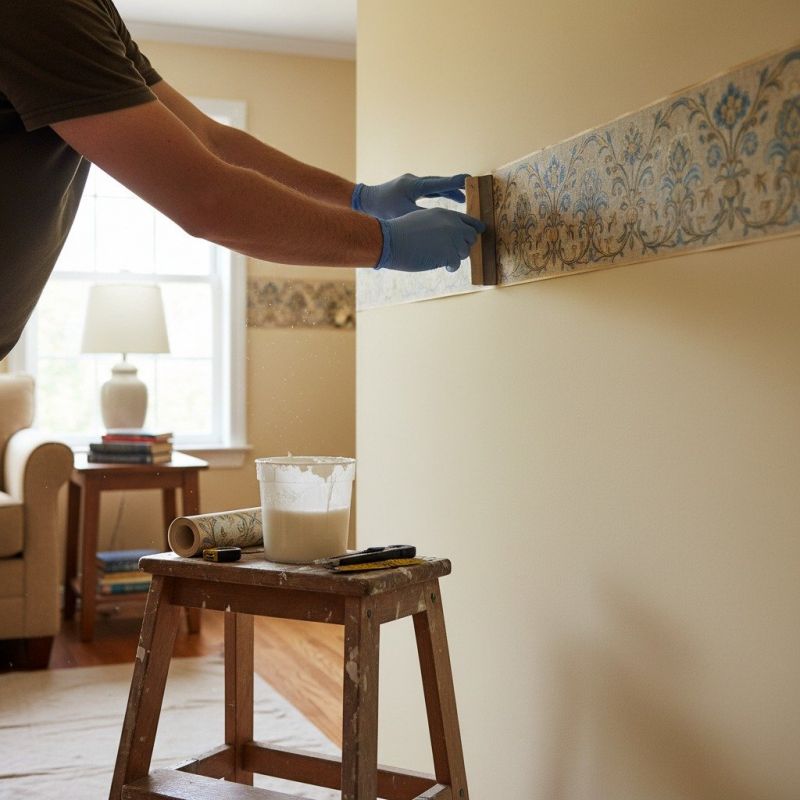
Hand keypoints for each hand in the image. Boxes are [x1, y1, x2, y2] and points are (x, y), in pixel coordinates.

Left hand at [354, 173, 468, 218]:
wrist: (365, 200)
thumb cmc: (382, 209)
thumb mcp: (403, 215)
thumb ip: (421, 218)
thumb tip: (439, 224)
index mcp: (414, 186)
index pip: (438, 184)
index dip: (453, 183)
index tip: (468, 179)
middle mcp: (414, 181)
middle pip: (439, 183)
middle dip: (455, 186)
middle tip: (470, 187)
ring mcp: (411, 183)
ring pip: (434, 186)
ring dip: (448, 191)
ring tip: (463, 198)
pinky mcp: (409, 188)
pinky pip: (429, 190)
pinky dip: (439, 194)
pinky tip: (448, 200)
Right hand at [376, 207, 484, 271]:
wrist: (390, 241)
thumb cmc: (401, 232)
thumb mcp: (423, 219)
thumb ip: (439, 224)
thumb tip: (452, 235)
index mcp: (446, 214)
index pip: (469, 221)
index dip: (473, 229)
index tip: (476, 235)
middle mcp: (452, 225)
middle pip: (471, 237)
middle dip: (463, 245)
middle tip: (452, 251)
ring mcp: (452, 239)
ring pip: (465, 252)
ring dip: (455, 257)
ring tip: (442, 258)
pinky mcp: (449, 255)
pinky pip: (456, 264)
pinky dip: (451, 267)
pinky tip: (443, 266)